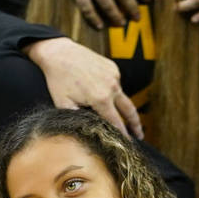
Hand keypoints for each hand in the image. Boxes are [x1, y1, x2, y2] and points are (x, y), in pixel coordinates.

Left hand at [25, 37, 143, 137]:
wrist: (58, 53)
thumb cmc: (58, 80)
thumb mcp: (63, 104)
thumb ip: (78, 119)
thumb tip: (90, 130)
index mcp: (101, 98)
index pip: (116, 122)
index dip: (122, 135)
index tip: (127, 144)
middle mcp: (112, 86)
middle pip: (129, 111)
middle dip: (136, 125)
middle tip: (140, 137)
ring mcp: (114, 75)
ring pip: (122, 97)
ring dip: (125, 109)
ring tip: (130, 120)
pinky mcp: (113, 68)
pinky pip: (116, 84)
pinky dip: (113, 92)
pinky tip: (102, 93)